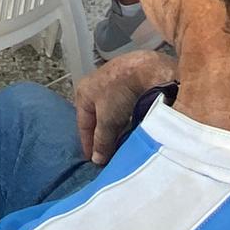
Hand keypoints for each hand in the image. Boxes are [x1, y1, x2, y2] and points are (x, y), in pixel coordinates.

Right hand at [74, 49, 176, 163]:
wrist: (147, 68)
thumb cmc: (120, 92)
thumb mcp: (107, 120)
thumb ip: (101, 140)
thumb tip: (97, 159)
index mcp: (83, 92)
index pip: (82, 124)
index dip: (87, 143)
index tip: (93, 160)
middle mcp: (96, 84)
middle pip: (97, 117)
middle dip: (102, 135)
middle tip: (108, 154)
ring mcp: (114, 81)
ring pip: (112, 110)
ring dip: (116, 126)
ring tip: (121, 142)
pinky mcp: (131, 79)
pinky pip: (125, 104)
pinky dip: (127, 116)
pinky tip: (133, 125)